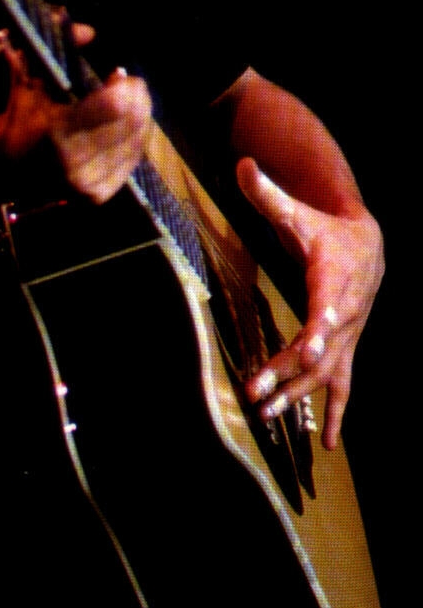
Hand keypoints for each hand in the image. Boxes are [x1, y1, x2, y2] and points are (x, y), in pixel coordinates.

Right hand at [0, 30, 151, 204]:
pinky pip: (128, 164)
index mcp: (56, 131)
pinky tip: (128, 128)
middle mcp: (73, 162)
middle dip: (137, 100)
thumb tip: (88, 30)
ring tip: (133, 103)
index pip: (113, 104)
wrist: (4, 167)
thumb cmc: (21, 116)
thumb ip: (59, 49)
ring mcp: (85, 184)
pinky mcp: (94, 197)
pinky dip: (132, 143)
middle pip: (129, 123)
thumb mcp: (32, 78)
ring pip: (134, 144)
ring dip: (138, 120)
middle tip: (134, 86)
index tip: (121, 74)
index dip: (125, 87)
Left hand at [237, 157, 384, 448]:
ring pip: (326, 371)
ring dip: (298, 395)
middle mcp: (345, 313)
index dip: (320, 325)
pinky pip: (343, 385)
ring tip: (268, 417)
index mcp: (332, 279)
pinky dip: (337, 414)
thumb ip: (266, 192)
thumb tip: (242, 163)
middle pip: (320, 346)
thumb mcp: (296, 209)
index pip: (325, 305)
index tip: (310, 346)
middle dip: (290, 370)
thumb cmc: (323, 228)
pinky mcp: (346, 348)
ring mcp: (349, 334)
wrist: (366, 243)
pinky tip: (329, 445)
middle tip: (258, 393)